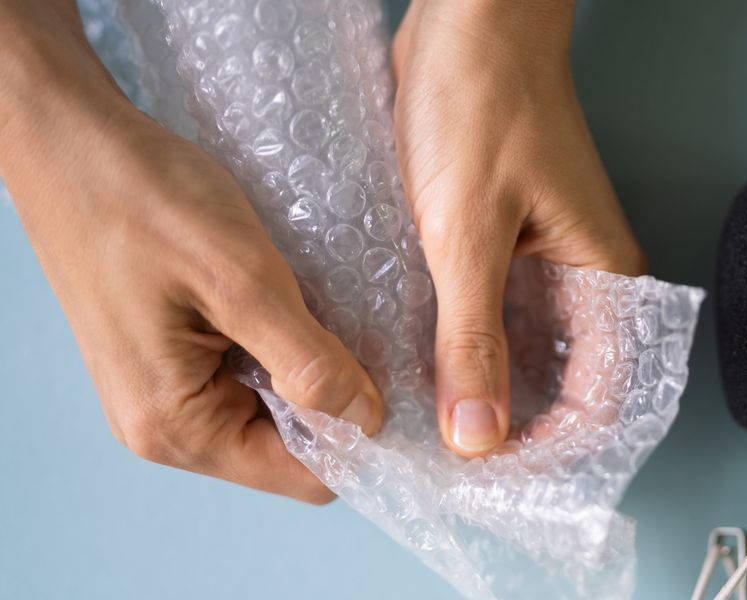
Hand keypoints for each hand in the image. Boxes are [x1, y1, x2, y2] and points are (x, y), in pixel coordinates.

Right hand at [0, 2, 383, 502]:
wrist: (69, 139)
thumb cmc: (144, 200)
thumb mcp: (243, 280)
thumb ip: (308, 361)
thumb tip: (366, 420)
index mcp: (178, 426)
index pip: (302, 477)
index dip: (360, 439)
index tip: (403, 389)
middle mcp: (166, 426)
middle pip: (289, 447)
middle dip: (337, 400)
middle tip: (376, 339)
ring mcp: (163, 390)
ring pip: (273, 406)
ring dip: (310, 368)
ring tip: (335, 313)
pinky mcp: (168, 355)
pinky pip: (247, 372)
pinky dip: (281, 345)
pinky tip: (297, 302)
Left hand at [391, 0, 646, 456]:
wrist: (466, 19)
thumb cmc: (483, 102)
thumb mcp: (466, 232)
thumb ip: (471, 338)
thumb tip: (477, 433)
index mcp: (603, 277)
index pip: (601, 399)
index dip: (553, 447)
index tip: (492, 469)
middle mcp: (583, 277)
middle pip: (566, 385)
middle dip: (515, 425)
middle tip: (453, 453)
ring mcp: (544, 260)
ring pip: (525, 352)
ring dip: (485, 386)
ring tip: (431, 416)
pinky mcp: (504, 242)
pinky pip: (492, 314)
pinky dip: (462, 343)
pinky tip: (422, 358)